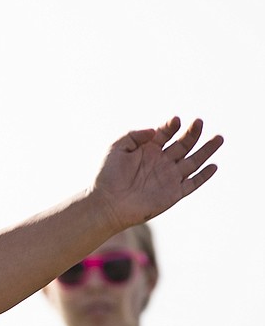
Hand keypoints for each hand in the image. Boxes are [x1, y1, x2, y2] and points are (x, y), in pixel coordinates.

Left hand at [92, 116, 222, 228]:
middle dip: (192, 133)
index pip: (166, 133)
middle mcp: (161, 162)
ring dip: (206, 150)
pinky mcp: (173, 193)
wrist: (106, 204)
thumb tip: (155, 130)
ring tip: (218, 137)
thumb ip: (135, 135)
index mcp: (148, 150)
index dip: (172, 126)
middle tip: (199, 122)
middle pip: (183, 144)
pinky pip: (193, 183)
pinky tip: (213, 165)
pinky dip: (204, 175)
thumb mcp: (116, 148)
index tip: (175, 120)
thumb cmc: (106, 176)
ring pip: (193, 161)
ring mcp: (168, 177)